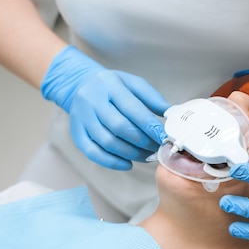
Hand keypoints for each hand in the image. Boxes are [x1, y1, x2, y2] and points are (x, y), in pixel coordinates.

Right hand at [41, 46, 170, 169]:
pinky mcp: (76, 134)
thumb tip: (171, 115)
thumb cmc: (112, 87)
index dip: (150, 127)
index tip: (164, 138)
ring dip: (131, 154)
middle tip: (157, 149)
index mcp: (110, 86)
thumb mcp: (133, 84)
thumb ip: (152, 98)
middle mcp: (93, 101)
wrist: (80, 86)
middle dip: (142, 142)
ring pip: (107, 142)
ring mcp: (82, 119)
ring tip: (146, 156)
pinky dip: (112, 162)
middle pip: (119, 127)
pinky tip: (128, 164)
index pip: (132, 109)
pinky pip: (93, 153)